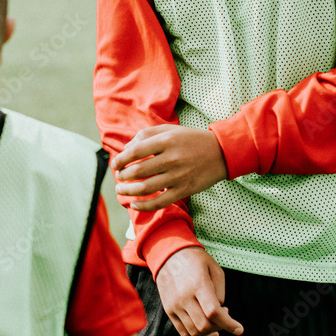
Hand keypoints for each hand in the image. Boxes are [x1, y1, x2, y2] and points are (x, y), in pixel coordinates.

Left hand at [112, 126, 227, 210]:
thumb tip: (126, 148)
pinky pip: (160, 202)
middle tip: (118, 178)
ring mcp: (178, 176)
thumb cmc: (190, 139)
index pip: (135, 152)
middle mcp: (171, 158)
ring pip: (146, 188)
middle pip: (138, 171)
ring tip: (121, 190)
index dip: (121, 159)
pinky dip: (144, 206)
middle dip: (122, 177)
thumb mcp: (169, 129)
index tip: (115, 164)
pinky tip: (134, 204)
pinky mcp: (184, 190)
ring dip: (128, 191)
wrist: (220, 153)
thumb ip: (146, 135)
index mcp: (166, 141)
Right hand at [155, 247, 242, 335]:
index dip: (229, 324)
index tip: (239, 329)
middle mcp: (184, 297)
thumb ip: (221, 292)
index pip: (213, 312)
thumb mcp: (215, 268)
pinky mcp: (169, 310)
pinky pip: (184, 332)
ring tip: (216, 322)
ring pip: (195, 332)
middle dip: (221, 327)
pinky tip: (206, 332)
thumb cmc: (196, 260)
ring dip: (210, 332)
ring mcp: (174, 305)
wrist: (169, 254)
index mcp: (198, 284)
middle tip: (225, 315)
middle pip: (205, 325)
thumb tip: (220, 311)